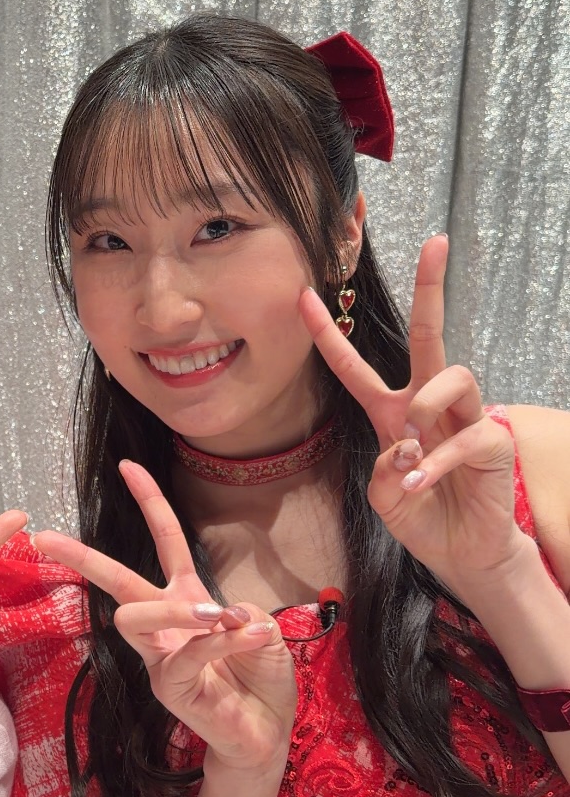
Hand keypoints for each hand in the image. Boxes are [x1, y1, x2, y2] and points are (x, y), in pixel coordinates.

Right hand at [33, 461, 296, 775]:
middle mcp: (166, 625)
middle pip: (116, 581)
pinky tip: (251, 638)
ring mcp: (161, 657)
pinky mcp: (169, 687)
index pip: (164, 541)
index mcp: (187, 599)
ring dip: (178, 609)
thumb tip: (220, 616)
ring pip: (135, 616)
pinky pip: (189, 652)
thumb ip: (242, 614)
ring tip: (219, 618)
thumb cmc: (260, 678)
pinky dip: (225, 641)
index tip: (128, 465)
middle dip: (81, 557)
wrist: (266, 733)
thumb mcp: (263, 630)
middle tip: (44, 538)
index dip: (149, 501)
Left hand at [299, 235, 519, 585]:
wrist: (464, 554)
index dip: (328, 334)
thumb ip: (385, 467)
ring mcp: (465, 416)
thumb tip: (408, 442)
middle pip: (428, 333)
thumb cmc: (423, 517)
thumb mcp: (384, 495)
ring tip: (415, 448)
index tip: (302, 296)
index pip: (355, 368)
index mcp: (392, 412)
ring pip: (451, 375)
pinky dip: (438, 464)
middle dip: (430, 287)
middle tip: (435, 242)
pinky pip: (465, 435)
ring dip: (426, 407)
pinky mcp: (494, 439)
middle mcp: (429, 404)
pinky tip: (424, 486)